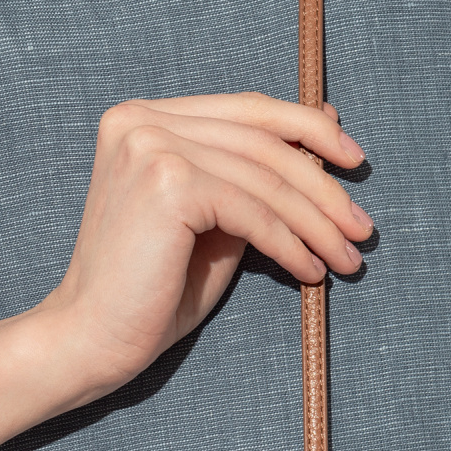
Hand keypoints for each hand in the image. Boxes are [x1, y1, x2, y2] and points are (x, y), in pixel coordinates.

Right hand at [36, 93, 371, 403]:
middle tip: (362, 229)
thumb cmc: (149, 291)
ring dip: (317, 222)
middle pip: (262, 142)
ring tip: (346, 259)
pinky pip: (252, 211)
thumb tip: (325, 129)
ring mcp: (149, 146)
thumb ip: (253, 178)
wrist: (88, 339)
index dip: (309, 129)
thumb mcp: (213, 221)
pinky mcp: (166, 182)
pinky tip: (310, 271)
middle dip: (324, 187)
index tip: (354, 162)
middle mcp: (141, 120)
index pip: (246, 110)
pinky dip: (290, 243)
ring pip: (264, 178)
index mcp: (143, 118)